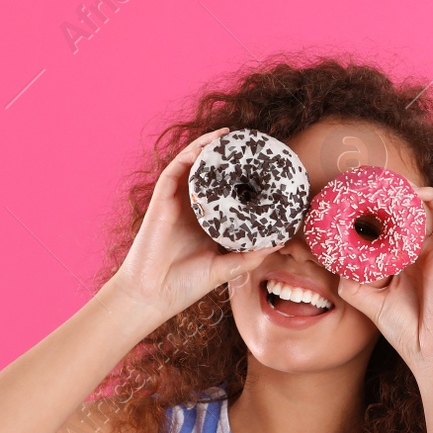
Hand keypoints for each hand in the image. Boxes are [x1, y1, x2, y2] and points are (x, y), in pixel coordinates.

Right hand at [107, 128, 280, 321]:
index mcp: (207, 222)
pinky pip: (175, 170)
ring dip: (208, 148)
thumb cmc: (185, 285)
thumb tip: (279, 241)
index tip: (261, 168)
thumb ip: (250, 256)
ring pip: (192, 166)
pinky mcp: (161, 201)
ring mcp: (176, 203)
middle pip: (209, 175)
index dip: (240, 178)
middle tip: (248, 144)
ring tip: (229, 137)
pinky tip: (206, 146)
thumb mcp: (226, 268)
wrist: (152, 295)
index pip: (225, 193)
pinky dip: (190, 155)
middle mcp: (192, 208)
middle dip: (225, 157)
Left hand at [335, 186, 432, 382]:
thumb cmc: (405, 330)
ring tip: (414, 187)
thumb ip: (353, 284)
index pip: (401, 227)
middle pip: (420, 216)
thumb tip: (337, 267)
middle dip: (408, 196)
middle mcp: (423, 256)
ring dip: (429, 197)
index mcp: (407, 261)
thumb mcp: (370, 304)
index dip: (392, 208)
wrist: (427, 354)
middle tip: (391, 182)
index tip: (376, 191)